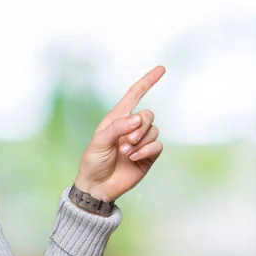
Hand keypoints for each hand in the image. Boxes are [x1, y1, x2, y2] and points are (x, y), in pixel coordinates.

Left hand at [74, 66, 164, 201]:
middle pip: (148, 114)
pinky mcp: (148, 156)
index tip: (161, 69)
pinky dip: (146, 150)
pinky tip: (133, 158)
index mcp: (117, 118)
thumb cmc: (94, 161)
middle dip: (140, 126)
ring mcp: (141, 141)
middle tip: (126, 142)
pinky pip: (157, 145)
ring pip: (154, 130)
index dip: (147, 81)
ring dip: (140, 141)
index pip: (134, 95)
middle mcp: (131, 127)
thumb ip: (118, 126)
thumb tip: (138, 117)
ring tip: (125, 153)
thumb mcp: (100, 140)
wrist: (98, 186)